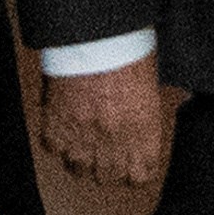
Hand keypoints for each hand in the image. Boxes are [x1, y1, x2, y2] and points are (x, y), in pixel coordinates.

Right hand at [40, 53, 171, 186]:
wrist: (94, 36)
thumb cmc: (128, 51)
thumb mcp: (151, 86)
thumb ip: (148, 115)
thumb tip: (161, 117)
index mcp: (144, 132)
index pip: (140, 176)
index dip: (135, 170)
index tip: (131, 164)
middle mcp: (114, 141)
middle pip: (107, 177)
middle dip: (107, 167)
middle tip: (104, 153)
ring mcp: (82, 136)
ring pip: (78, 169)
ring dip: (80, 157)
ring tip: (82, 142)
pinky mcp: (55, 126)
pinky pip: (53, 149)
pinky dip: (56, 141)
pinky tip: (64, 128)